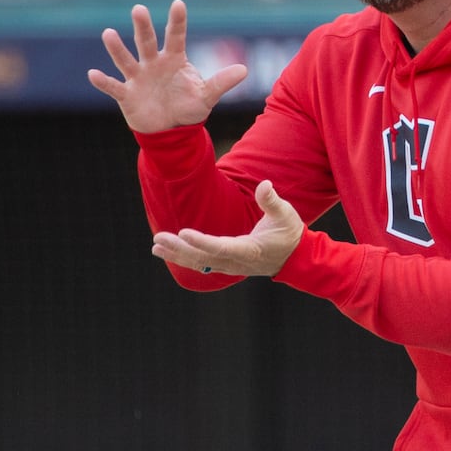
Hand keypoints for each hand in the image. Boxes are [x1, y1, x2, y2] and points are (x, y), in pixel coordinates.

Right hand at [87, 0, 247, 132]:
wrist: (170, 130)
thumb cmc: (188, 107)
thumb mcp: (207, 96)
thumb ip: (221, 82)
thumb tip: (244, 70)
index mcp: (174, 59)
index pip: (175, 36)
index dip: (177, 22)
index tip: (178, 4)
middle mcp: (153, 64)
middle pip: (147, 42)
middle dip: (143, 27)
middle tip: (139, 9)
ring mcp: (138, 78)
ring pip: (126, 60)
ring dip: (117, 48)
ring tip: (108, 33)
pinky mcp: (127, 95)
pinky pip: (114, 87)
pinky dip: (104, 82)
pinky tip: (93, 73)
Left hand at [151, 180, 304, 277]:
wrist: (295, 259)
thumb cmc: (289, 233)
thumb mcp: (286, 215)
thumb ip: (272, 201)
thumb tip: (265, 184)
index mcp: (249, 250)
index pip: (221, 247)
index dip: (201, 242)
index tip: (182, 233)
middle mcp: (236, 262)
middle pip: (203, 257)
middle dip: (179, 249)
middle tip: (158, 239)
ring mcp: (230, 266)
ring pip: (199, 263)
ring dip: (177, 255)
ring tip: (155, 247)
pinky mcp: (226, 265)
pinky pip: (201, 264)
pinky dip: (184, 258)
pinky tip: (167, 253)